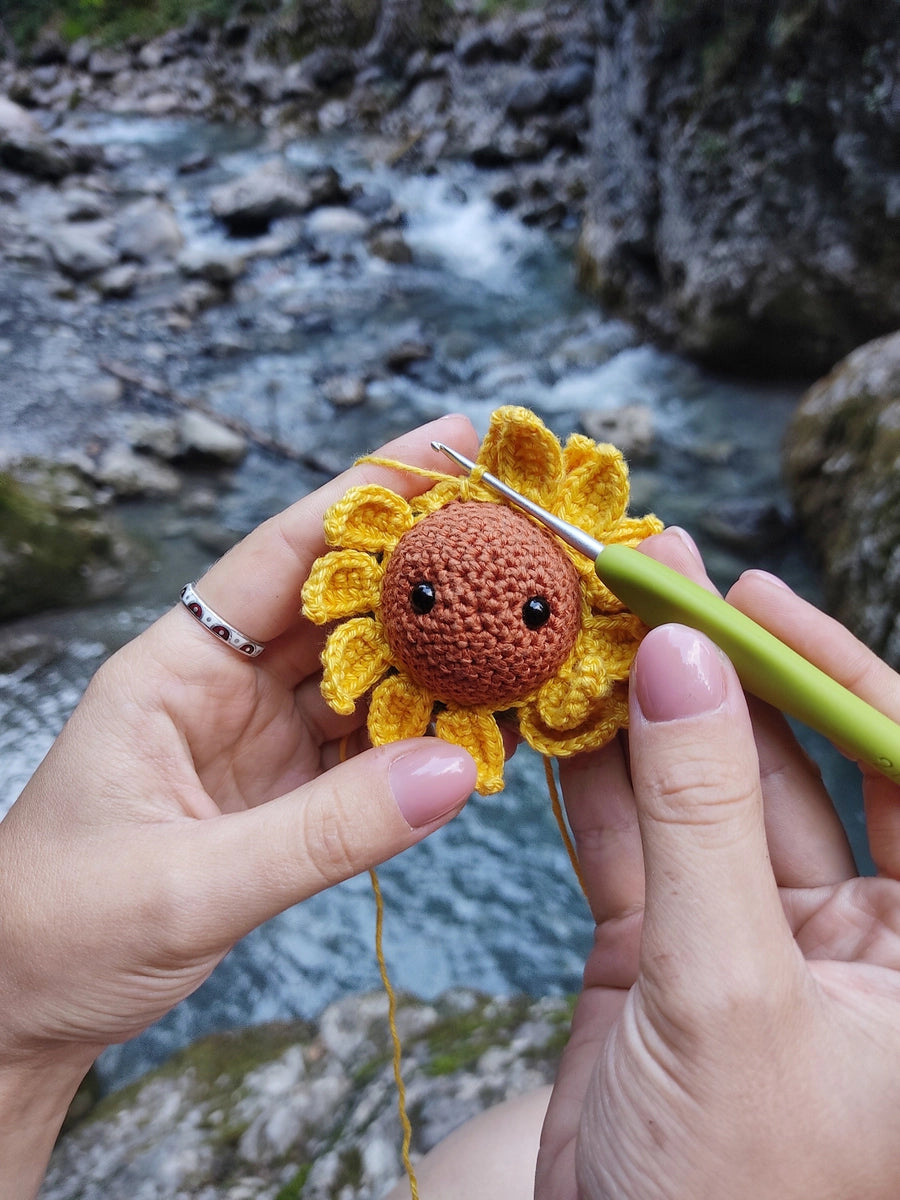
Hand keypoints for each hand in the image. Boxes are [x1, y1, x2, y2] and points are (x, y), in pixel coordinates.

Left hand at [0, 416, 478, 1197]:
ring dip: (440, 653)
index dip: (366, 493)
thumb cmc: (58, 933)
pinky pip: (371, 746)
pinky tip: (483, 719)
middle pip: (340, 603)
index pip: (282, 554)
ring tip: (525, 618)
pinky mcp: (287, 791)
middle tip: (521, 530)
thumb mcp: (188, 884)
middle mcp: (224, 687)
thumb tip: (454, 772)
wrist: (23, 1012)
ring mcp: (260, 739)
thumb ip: (324, 832)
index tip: (451, 441)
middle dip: (428, 565)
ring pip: (366, 674)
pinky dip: (427, 735)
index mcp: (174, 669)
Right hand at [536, 529, 899, 1198]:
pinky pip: (629, 848)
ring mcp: (745, 940)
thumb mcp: (726, 996)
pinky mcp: (657, 957)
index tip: (753, 600)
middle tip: (656, 588)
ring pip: (699, 799)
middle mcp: (852, 937)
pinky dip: (589, 787)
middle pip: (791, 769)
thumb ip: (699, 820)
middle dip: (725, 678)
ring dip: (646, 720)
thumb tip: (681, 665)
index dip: (834, 673)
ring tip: (594, 631)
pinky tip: (558, 721)